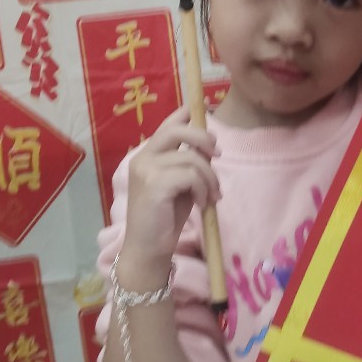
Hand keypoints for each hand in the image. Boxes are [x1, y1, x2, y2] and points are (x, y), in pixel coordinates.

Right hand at [120, 106, 219, 271]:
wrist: (148, 249)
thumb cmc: (164, 218)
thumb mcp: (180, 184)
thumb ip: (188, 162)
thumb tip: (210, 144)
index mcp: (147, 155)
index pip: (167, 124)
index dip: (186, 114)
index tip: (207, 112)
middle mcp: (142, 158)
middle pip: (177, 131)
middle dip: (204, 139)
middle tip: (219, 155)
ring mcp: (146, 170)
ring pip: (190, 158)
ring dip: (209, 177)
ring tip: (212, 196)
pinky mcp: (154, 184)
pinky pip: (190, 176)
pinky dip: (202, 189)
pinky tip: (202, 204)